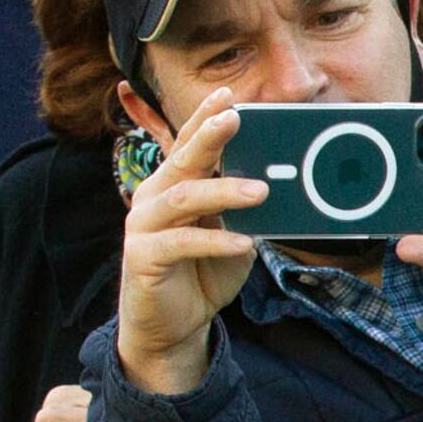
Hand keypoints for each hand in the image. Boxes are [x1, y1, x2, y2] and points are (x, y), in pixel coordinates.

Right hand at [116, 89, 263, 396]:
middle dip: (209, 136)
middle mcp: (152, 196)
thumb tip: (280, 186)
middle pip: (182, 160)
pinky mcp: (143, 256)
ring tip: (261, 191)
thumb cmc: (202, 273)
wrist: (173, 326)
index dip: (205, 118)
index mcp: (173, 184)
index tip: (228, 95)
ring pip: (183, 197)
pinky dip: (215, 241)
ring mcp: (143, 225)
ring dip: (224, 191)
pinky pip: (181, 243)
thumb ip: (244, 210)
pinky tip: (243, 242)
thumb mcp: (232, 235)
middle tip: (236, 118)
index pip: (187, 144)